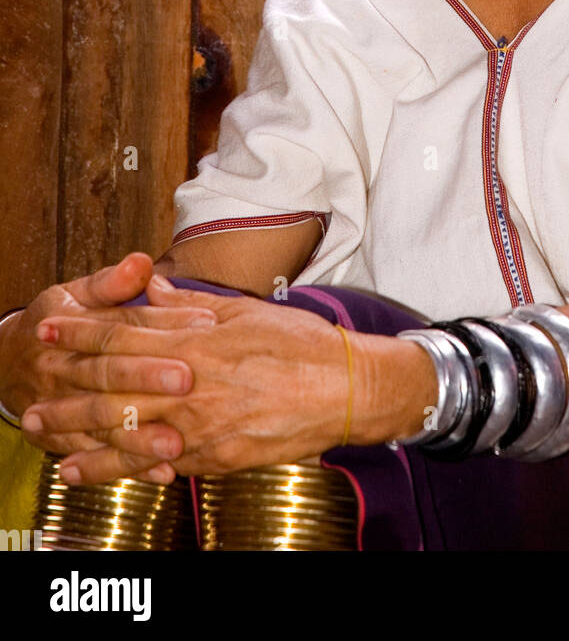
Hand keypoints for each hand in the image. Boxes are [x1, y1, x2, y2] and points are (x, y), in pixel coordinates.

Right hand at [4, 253, 215, 482]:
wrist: (6, 363)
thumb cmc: (54, 323)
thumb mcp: (73, 294)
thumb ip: (109, 282)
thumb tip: (141, 262)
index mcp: (72, 328)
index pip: (123, 324)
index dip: (164, 321)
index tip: (205, 321)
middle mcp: (66, 370)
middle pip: (109, 373)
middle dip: (147, 377)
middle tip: (187, 380)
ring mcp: (64, 408)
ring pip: (103, 423)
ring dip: (140, 434)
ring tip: (177, 441)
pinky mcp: (67, 439)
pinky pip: (99, 456)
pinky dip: (130, 466)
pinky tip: (163, 470)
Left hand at [23, 276, 437, 484]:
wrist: (347, 389)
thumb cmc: (302, 344)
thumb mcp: (247, 310)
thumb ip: (195, 304)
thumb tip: (158, 286)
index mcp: (200, 341)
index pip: (128, 332)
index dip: (84, 328)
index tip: (52, 324)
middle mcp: (194, 385)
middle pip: (116, 384)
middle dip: (69, 385)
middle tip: (33, 388)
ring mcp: (202, 426)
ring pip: (128, 432)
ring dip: (82, 435)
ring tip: (48, 437)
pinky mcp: (215, 459)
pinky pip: (158, 465)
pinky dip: (122, 468)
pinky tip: (95, 471)